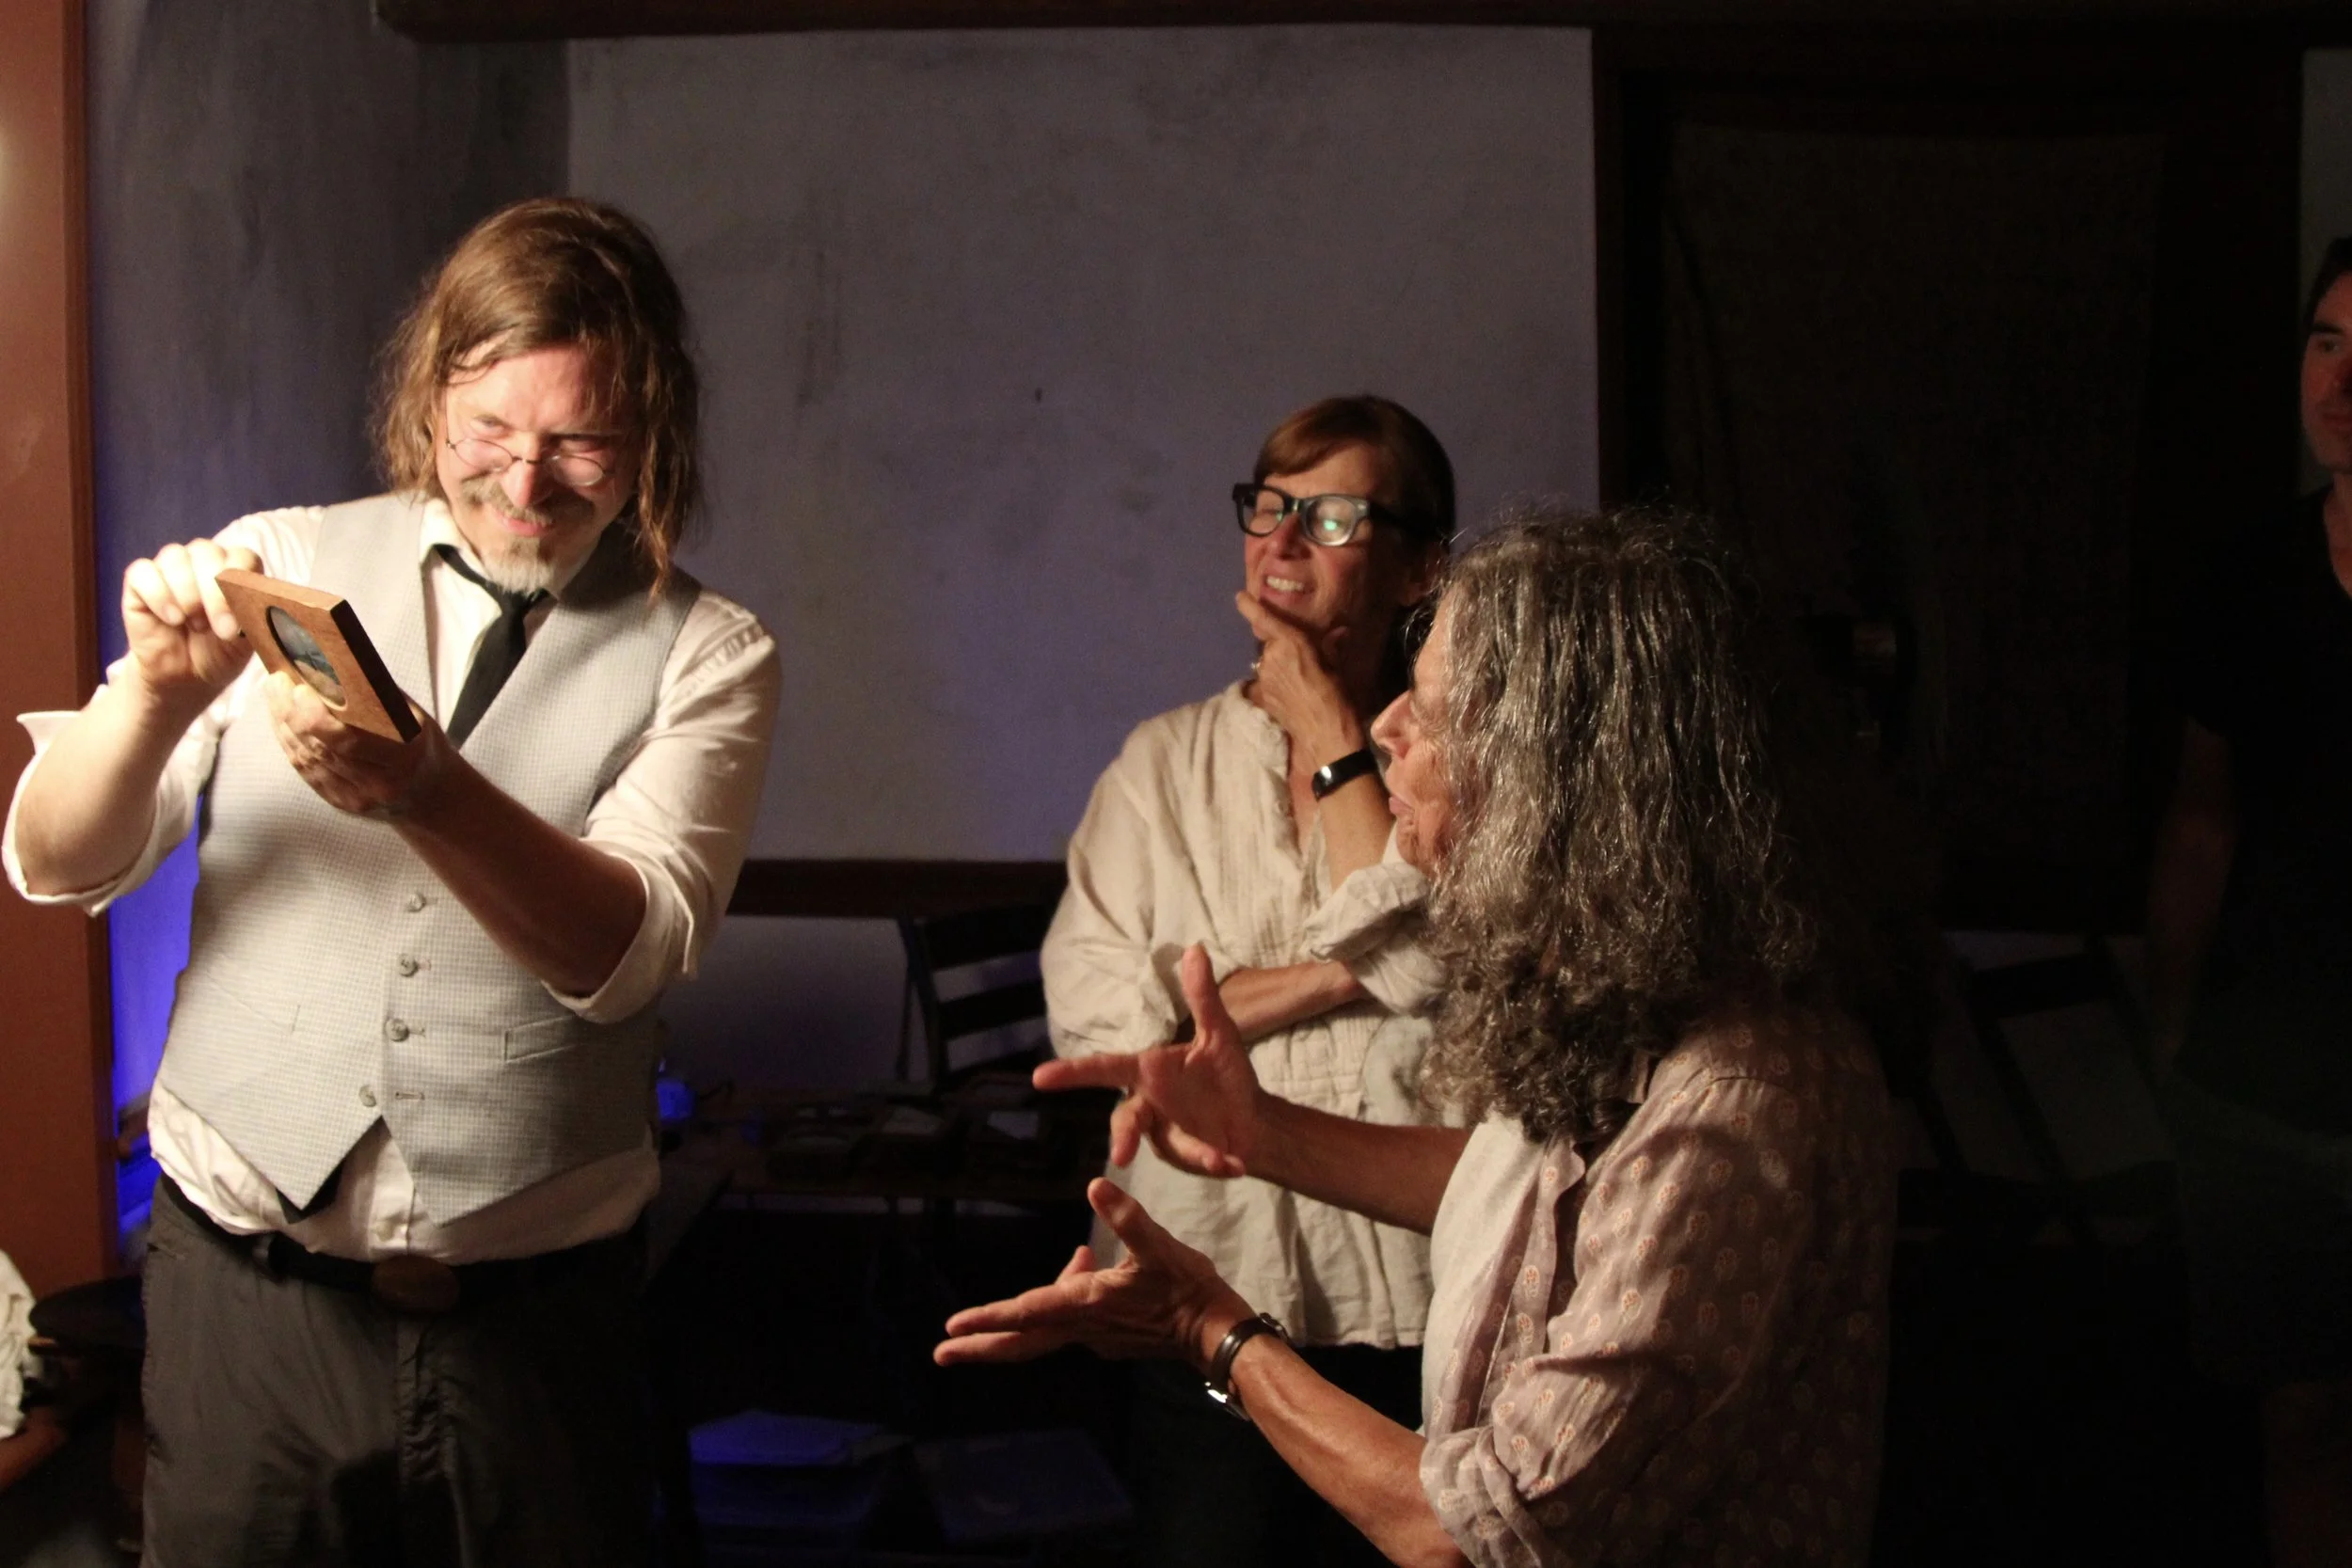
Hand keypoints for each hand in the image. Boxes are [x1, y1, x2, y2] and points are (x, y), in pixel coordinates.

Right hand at [119, 539, 260, 714]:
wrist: (184, 677)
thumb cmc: (220, 653)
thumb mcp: (246, 641)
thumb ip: (253, 617)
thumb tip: (259, 603)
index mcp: (235, 570)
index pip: (242, 556)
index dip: (241, 581)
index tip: (240, 618)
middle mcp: (202, 562)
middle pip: (207, 552)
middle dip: (214, 592)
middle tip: (220, 629)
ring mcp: (170, 568)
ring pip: (175, 556)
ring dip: (187, 593)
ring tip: (194, 625)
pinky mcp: (140, 581)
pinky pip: (143, 571)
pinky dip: (158, 595)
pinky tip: (172, 619)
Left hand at [263, 671, 447, 817]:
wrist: (432, 792)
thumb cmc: (421, 743)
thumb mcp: (413, 717)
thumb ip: (377, 697)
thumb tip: (332, 666)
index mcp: (402, 759)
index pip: (346, 741)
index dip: (314, 716)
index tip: (299, 688)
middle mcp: (378, 785)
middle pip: (320, 748)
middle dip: (290, 712)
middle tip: (277, 682)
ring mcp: (357, 799)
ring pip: (306, 759)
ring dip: (284, 725)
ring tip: (275, 695)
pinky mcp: (340, 803)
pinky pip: (305, 771)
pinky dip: (289, 743)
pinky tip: (282, 721)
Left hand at [933, 1177, 1252, 1372]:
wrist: (1216, 1333)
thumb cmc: (1188, 1290)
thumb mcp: (1160, 1247)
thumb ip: (1126, 1217)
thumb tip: (1096, 1185)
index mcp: (1087, 1305)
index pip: (1026, 1313)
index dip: (988, 1318)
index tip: (951, 1330)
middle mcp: (1084, 1328)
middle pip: (1022, 1341)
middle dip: (981, 1346)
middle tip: (940, 1353)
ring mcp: (1096, 1338)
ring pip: (1047, 1327)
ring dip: (1035, 1305)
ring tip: (1082, 1258)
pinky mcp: (1110, 1339)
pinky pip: (1072, 1321)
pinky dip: (1066, 1299)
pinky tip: (1089, 1268)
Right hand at [1035, 945, 1264, 1177]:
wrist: (1255, 1118)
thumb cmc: (1227, 1075)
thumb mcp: (1219, 1033)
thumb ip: (1203, 996)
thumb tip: (1194, 948)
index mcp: (1149, 1071)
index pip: (1105, 1069)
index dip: (1071, 1073)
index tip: (1038, 1077)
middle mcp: (1149, 1104)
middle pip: (1124, 1120)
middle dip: (1122, 1136)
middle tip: (1120, 1156)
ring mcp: (1165, 1135)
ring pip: (1165, 1146)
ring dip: (1191, 1152)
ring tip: (1218, 1159)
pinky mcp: (1186, 1158)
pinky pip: (1195, 1159)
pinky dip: (1214, 1161)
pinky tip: (1234, 1163)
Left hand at [1237, 591, 1361, 764]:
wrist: (1326, 736)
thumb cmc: (1337, 697)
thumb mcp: (1336, 668)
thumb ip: (1331, 647)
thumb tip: (1339, 633)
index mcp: (1291, 643)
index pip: (1265, 620)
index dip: (1250, 607)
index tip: (1240, 597)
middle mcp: (1271, 657)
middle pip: (1270, 644)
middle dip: (1281, 646)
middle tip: (1302, 660)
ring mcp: (1263, 678)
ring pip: (1267, 663)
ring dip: (1278, 665)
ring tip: (1299, 680)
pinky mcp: (1261, 696)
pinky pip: (1266, 681)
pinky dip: (1275, 682)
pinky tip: (1291, 694)